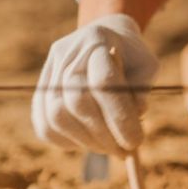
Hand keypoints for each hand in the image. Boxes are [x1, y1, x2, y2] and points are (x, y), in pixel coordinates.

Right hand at [31, 14, 158, 155]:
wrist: (106, 37)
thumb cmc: (132, 56)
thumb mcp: (147, 66)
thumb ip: (141, 91)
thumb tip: (134, 118)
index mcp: (97, 40)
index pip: (103, 83)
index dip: (119, 117)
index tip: (135, 141)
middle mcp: (67, 53)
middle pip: (77, 101)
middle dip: (103, 134)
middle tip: (124, 150)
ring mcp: (49, 71)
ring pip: (57, 116)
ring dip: (87, 141)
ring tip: (110, 147)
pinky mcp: (40, 90)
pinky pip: (45, 125)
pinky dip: (68, 141)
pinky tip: (89, 141)